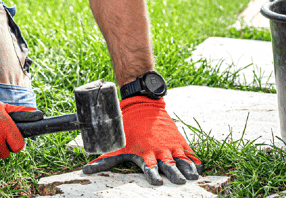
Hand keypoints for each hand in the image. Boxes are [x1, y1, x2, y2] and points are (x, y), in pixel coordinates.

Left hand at [83, 96, 201, 184]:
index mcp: (144, 152)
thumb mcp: (117, 144)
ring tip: (193, 177)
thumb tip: (85, 170)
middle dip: (174, 174)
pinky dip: (194, 161)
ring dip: (187, 169)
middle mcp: (159, 149)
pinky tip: (199, 169)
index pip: (149, 167)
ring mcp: (170, 145)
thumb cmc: (128, 127)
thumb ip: (104, 160)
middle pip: (168, 165)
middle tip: (180, 181)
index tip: (157, 181)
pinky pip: (188, 152)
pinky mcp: (178, 140)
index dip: (153, 174)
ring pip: (181, 160)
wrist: (142, 105)